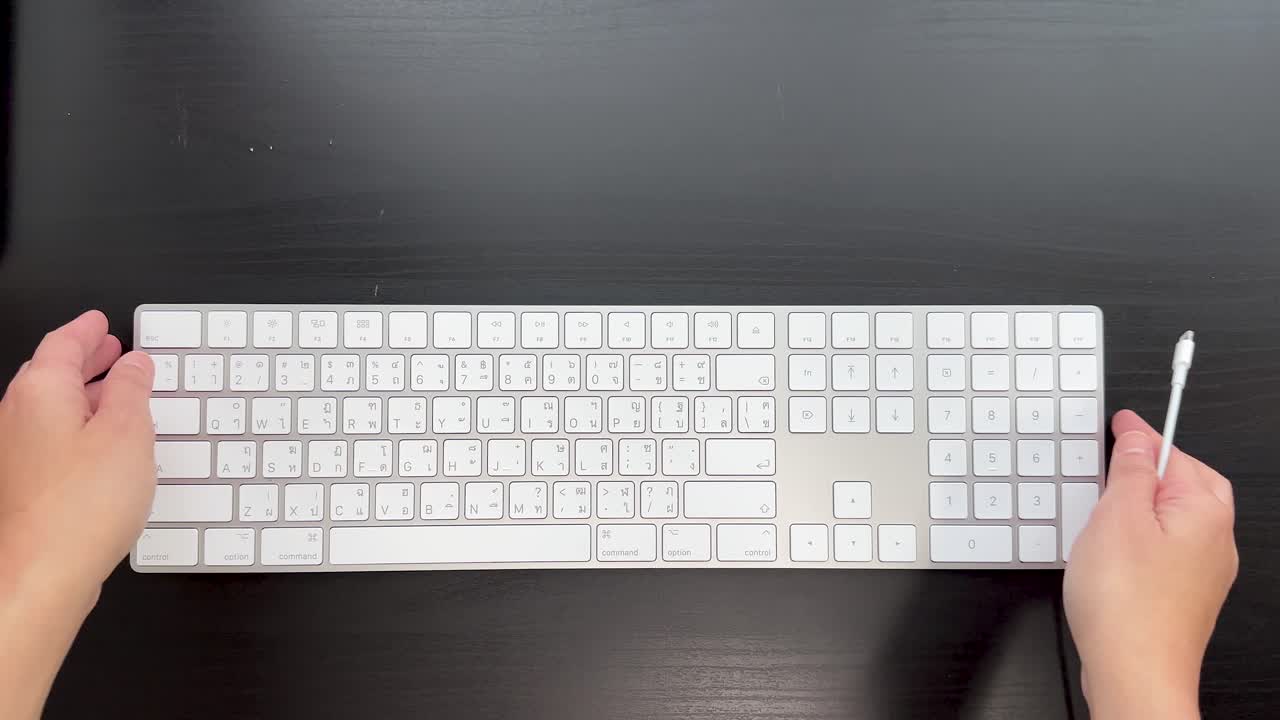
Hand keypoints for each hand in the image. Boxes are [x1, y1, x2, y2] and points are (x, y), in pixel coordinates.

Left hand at [0, 311, 155, 719]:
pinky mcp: (22, 486)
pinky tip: (102, 447)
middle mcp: (18, 416)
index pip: (63, 343)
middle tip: (110, 350)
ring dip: (83, 396)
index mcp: (41, 391)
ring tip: (116, 395)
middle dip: (84, 361)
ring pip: (50, 408)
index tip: (100, 321)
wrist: (39, 573)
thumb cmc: (80, 507)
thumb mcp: (128, 432)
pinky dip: (77, 429)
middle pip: (50, 374)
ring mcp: (15, 453)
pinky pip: (50, 440)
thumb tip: (134, 363)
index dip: (87, 330)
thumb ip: (132, 390)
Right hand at [1064, 410, 1237, 719]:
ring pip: (1176, 518)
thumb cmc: (1128, 605)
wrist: (1134, 673)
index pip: (1175, 453)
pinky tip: (1113, 550)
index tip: (1122, 422)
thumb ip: (1131, 470)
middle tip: (1115, 461)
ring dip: (1145, 505)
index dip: (1143, 434)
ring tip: (1106, 509)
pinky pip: (1168, 549)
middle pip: (1188, 484)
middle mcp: (1216, 541)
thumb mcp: (1117, 516)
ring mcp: (1204, 572)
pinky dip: (1143, 537)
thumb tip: (1138, 437)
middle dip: (1154, 470)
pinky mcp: (1185, 595)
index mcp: (1206, 512)